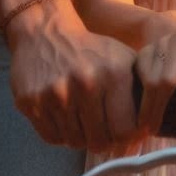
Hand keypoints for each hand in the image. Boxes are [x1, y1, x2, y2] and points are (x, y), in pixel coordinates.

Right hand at [7, 0, 138, 151]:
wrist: (46, 32)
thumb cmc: (91, 50)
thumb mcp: (122, 58)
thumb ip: (138, 92)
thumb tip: (143, 134)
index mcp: (114, 72)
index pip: (125, 129)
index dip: (126, 139)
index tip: (124, 138)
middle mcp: (86, 82)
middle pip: (99, 141)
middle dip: (103, 142)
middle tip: (102, 135)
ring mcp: (56, 93)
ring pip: (74, 142)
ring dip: (81, 137)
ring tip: (82, 120)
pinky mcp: (31, 101)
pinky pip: (52, 137)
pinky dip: (61, 134)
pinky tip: (65, 116)